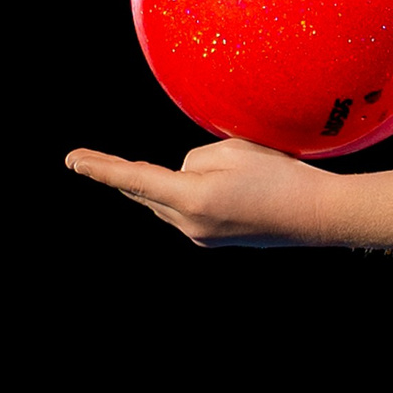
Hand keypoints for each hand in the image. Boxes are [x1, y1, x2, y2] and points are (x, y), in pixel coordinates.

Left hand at [66, 138, 339, 246]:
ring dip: (174, 185)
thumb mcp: (232, 150)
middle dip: (141, 173)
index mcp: (191, 197)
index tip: (72, 160)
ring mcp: (201, 237)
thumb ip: (194, 158)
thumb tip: (185, 175)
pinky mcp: (214, 241)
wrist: (320, 215)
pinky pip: (186, 212)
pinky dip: (190, 197)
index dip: (99, 167)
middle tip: (131, 163)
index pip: (133, 178)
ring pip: (167, 202)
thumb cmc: (281, 176)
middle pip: (148, 190)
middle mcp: (189, 224)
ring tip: (216, 177)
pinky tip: (220, 191)